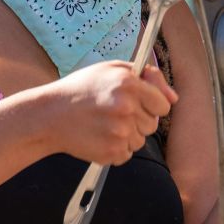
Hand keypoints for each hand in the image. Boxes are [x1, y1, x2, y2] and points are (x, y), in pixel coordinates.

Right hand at [46, 61, 177, 165]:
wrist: (49, 115)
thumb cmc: (81, 89)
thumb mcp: (111, 69)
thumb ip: (147, 76)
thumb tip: (174, 98)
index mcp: (128, 83)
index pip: (162, 105)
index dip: (151, 104)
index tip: (137, 103)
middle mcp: (126, 107)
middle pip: (152, 124)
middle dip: (138, 120)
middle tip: (113, 112)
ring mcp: (119, 132)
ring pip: (140, 141)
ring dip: (127, 135)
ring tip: (103, 124)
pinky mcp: (111, 151)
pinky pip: (126, 154)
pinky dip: (115, 148)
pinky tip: (98, 136)